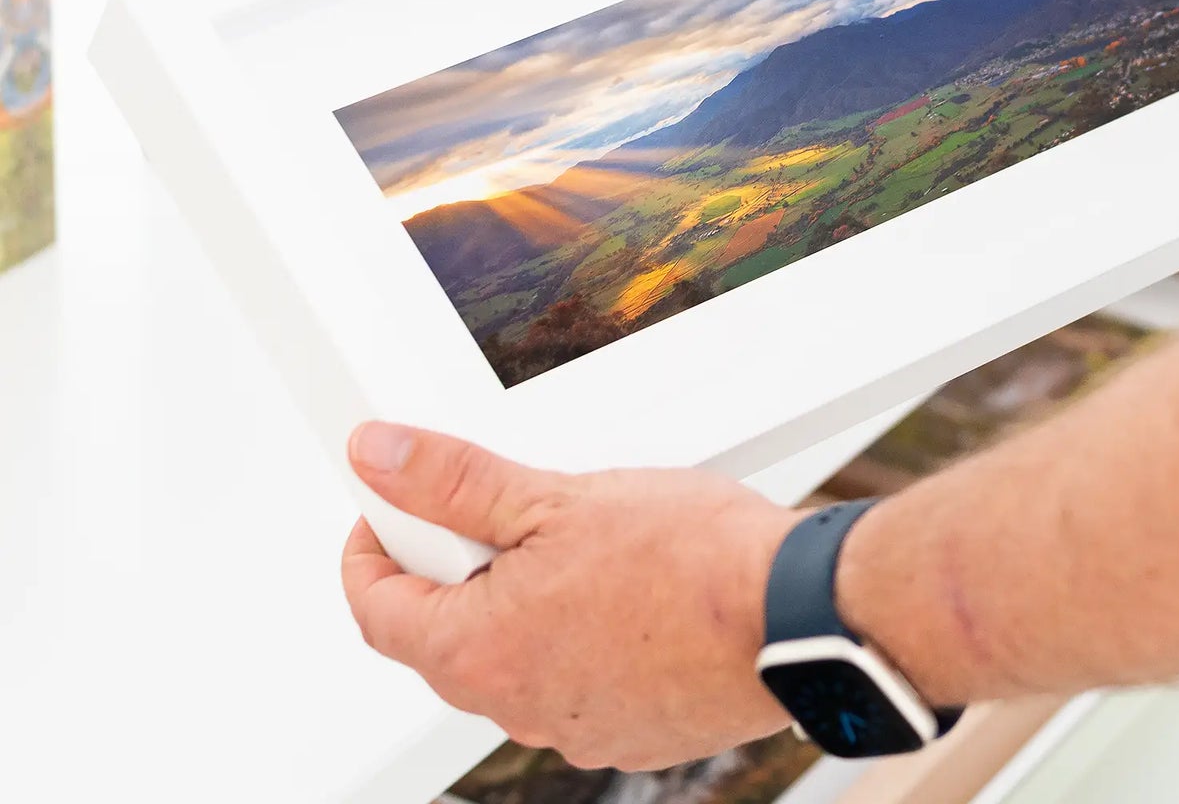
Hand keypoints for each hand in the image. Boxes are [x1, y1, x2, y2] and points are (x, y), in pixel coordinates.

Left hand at [340, 423, 795, 769]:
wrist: (795, 613)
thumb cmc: (692, 562)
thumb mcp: (556, 498)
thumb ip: (454, 482)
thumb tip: (381, 457)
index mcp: (480, 652)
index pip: (377, 610)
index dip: (371, 550)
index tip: (390, 510)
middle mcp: (518, 707)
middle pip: (446, 637)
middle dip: (459, 570)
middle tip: (501, 514)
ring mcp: (576, 729)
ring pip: (517, 660)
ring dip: (525, 604)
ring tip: (583, 546)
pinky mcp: (631, 732)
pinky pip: (577, 681)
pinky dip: (582, 637)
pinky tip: (627, 591)